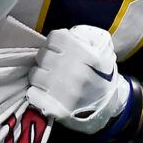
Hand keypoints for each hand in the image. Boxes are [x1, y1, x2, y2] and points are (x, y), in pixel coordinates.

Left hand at [26, 25, 142, 140]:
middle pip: (43, 55)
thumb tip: (66, 33)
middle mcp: (76, 73)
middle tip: (51, 65)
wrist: (109, 107)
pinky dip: (36, 92)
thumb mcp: (104, 52)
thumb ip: (87, 38)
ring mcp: (66, 93)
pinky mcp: (56, 109)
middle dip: (45, 59)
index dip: (53, 42)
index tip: (57, 49)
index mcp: (89, 56)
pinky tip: (45, 92)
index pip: (56, 37)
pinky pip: (33, 93)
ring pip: (35, 74)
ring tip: (47, 79)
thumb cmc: (102, 77)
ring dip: (39, 75)